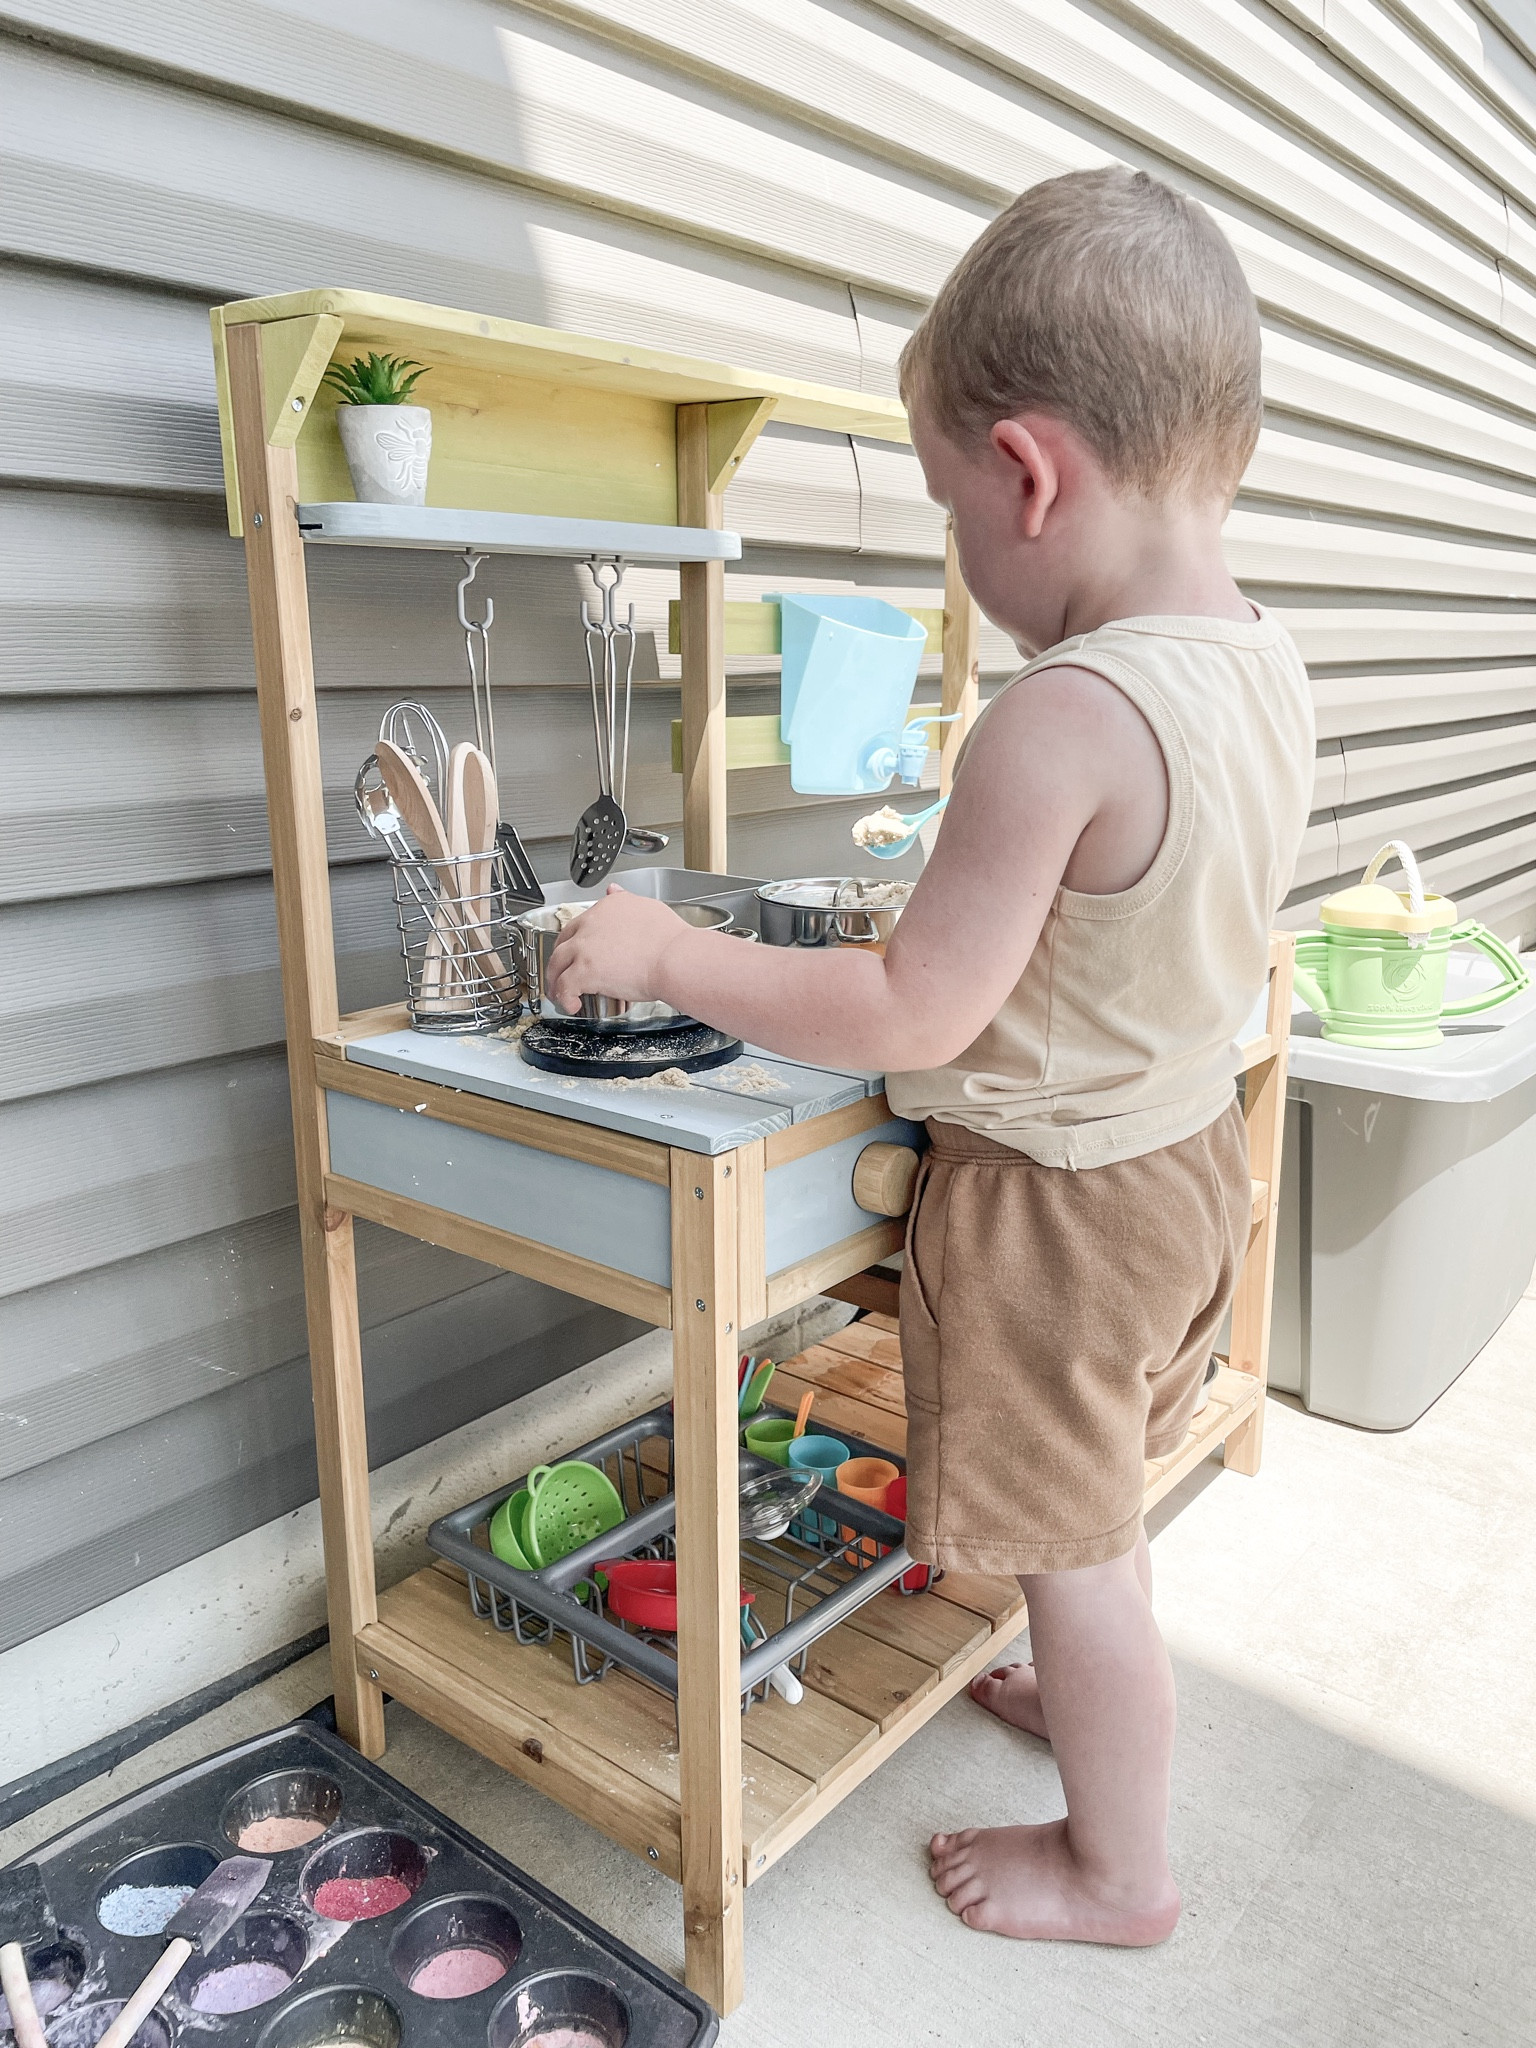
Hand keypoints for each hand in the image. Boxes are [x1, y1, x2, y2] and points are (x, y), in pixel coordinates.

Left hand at [547, 886, 689, 1012]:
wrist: (674, 958)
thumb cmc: (669, 939)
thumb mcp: (646, 907)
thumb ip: (625, 899)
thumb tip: (613, 891)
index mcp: (605, 909)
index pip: (580, 923)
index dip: (576, 940)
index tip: (579, 952)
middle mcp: (590, 924)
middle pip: (562, 942)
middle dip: (559, 959)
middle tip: (563, 972)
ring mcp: (584, 948)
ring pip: (556, 964)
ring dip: (555, 980)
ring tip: (561, 993)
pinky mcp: (584, 972)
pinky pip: (565, 987)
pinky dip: (564, 998)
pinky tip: (572, 1005)